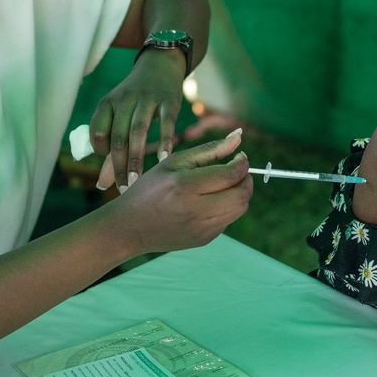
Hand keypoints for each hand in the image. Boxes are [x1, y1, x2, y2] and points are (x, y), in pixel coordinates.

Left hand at [90, 48, 185, 191]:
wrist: (160, 65)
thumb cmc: (135, 98)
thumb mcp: (118, 115)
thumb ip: (110, 149)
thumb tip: (101, 185)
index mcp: (108, 103)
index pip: (97, 132)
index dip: (101, 152)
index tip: (110, 167)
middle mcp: (125, 100)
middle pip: (118, 136)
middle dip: (119, 165)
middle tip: (123, 189)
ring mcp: (148, 99)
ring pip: (138, 131)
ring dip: (136, 158)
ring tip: (137, 181)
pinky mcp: (169, 101)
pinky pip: (166, 123)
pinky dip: (164, 141)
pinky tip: (164, 159)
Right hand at [104, 130, 251, 253]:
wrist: (129, 227)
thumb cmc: (150, 188)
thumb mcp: (174, 162)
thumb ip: (209, 150)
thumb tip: (238, 136)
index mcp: (185, 186)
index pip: (231, 174)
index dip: (242, 163)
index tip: (240, 156)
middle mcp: (196, 210)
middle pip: (242, 195)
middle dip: (247, 179)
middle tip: (237, 170)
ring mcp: (201, 229)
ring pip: (240, 209)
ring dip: (239, 194)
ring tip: (224, 184)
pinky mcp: (204, 240)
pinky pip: (228, 220)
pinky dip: (226, 207)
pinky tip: (209, 201)